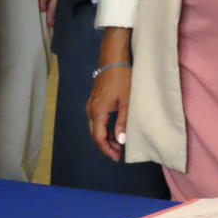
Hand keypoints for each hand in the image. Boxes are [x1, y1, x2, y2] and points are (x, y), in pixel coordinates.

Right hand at [86, 28, 132, 159]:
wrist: (113, 60)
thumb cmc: (122, 79)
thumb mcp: (126, 102)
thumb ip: (123, 122)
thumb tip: (120, 140)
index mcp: (97, 112)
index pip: (98, 137)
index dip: (107, 149)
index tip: (117, 157)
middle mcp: (90, 110)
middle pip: (95, 134)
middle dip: (106, 146)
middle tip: (119, 153)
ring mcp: (91, 105)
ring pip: (95, 128)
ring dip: (105, 137)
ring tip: (119, 144)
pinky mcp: (94, 101)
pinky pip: (96, 120)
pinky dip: (104, 128)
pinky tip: (114, 131)